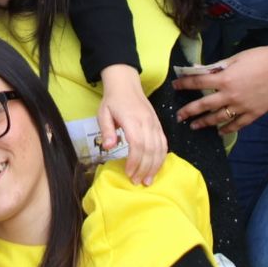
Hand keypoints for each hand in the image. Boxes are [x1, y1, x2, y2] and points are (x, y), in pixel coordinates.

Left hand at [97, 65, 166, 184]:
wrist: (126, 84)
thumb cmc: (113, 100)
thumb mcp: (103, 113)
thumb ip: (107, 130)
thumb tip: (109, 147)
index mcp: (132, 119)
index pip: (137, 144)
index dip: (134, 161)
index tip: (129, 173)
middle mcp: (146, 122)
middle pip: (150, 149)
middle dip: (144, 168)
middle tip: (137, 182)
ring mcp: (155, 123)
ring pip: (160, 148)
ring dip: (155, 166)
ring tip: (148, 180)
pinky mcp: (158, 125)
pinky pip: (164, 143)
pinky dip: (162, 157)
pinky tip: (156, 168)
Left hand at [173, 46, 267, 134]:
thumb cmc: (260, 58)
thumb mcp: (236, 58)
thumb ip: (217, 66)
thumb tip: (199, 69)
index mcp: (224, 79)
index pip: (198, 82)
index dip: (184, 84)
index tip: (175, 86)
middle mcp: (230, 95)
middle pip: (204, 105)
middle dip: (188, 111)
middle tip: (178, 116)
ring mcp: (242, 107)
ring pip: (218, 118)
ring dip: (204, 123)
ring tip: (194, 126)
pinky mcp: (254, 114)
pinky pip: (237, 124)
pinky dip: (227, 129)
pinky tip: (220, 131)